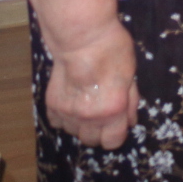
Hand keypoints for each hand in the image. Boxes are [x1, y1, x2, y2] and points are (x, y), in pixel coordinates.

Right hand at [43, 22, 138, 148]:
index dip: (117, 135)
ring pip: (73, 132)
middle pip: (91, 141)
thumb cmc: (113, 51)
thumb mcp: (131, 76)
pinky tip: (72, 102)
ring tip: (87, 105)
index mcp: (112, 111)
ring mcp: (68, 112)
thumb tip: (130, 122)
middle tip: (103, 114)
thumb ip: (130, 102)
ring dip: (81, 124)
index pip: (112, 142)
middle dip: (99, 131)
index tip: (118, 125)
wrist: (82, 39)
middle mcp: (89, 117)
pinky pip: (58, 122)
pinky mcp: (52, 105)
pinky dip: (65, 117)